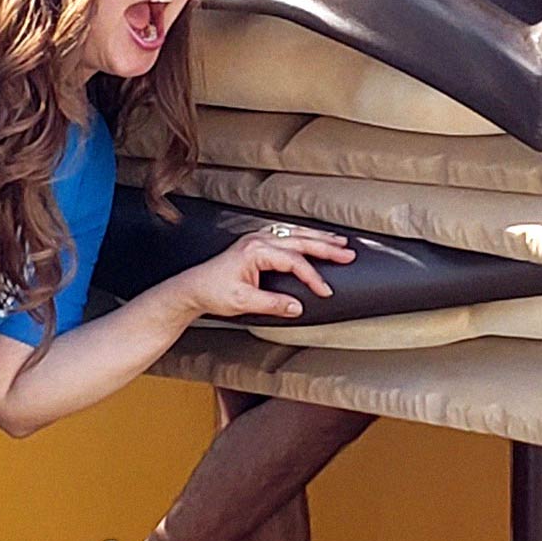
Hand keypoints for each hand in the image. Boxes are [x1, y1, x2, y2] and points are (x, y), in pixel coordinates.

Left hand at [167, 226, 356, 323]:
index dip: (313, 276)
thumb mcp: (243, 302)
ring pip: (295, 234)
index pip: (294, 261)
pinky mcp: (257, 243)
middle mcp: (259, 239)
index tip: (325, 290)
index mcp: (256, 251)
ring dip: (318, 238)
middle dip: (326, 246)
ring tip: (339, 241)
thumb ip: (273, 303)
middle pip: (300, 240)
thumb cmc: (214, 292)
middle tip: (348, 252)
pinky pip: (287, 234)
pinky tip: (313, 238)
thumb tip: (298, 307)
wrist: (194, 287)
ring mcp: (258, 238)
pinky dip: (304, 236)